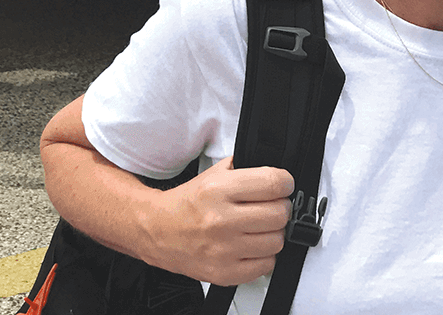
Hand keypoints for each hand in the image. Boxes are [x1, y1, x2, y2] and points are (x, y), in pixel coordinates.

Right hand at [145, 157, 293, 285]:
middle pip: (279, 213)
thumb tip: (275, 174)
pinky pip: (266, 265)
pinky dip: (263, 255)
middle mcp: (221, 220)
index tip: (282, 185)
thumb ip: (244, 169)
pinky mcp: (225, 273)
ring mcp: (224, 249)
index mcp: (218, 190)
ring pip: (277, 241)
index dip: (285, 183)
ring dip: (273, 233)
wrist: (157, 231)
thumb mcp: (212, 174)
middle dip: (280, 207)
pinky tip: (251, 246)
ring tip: (258, 228)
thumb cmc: (186, 205)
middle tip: (270, 206)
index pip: (273, 184)